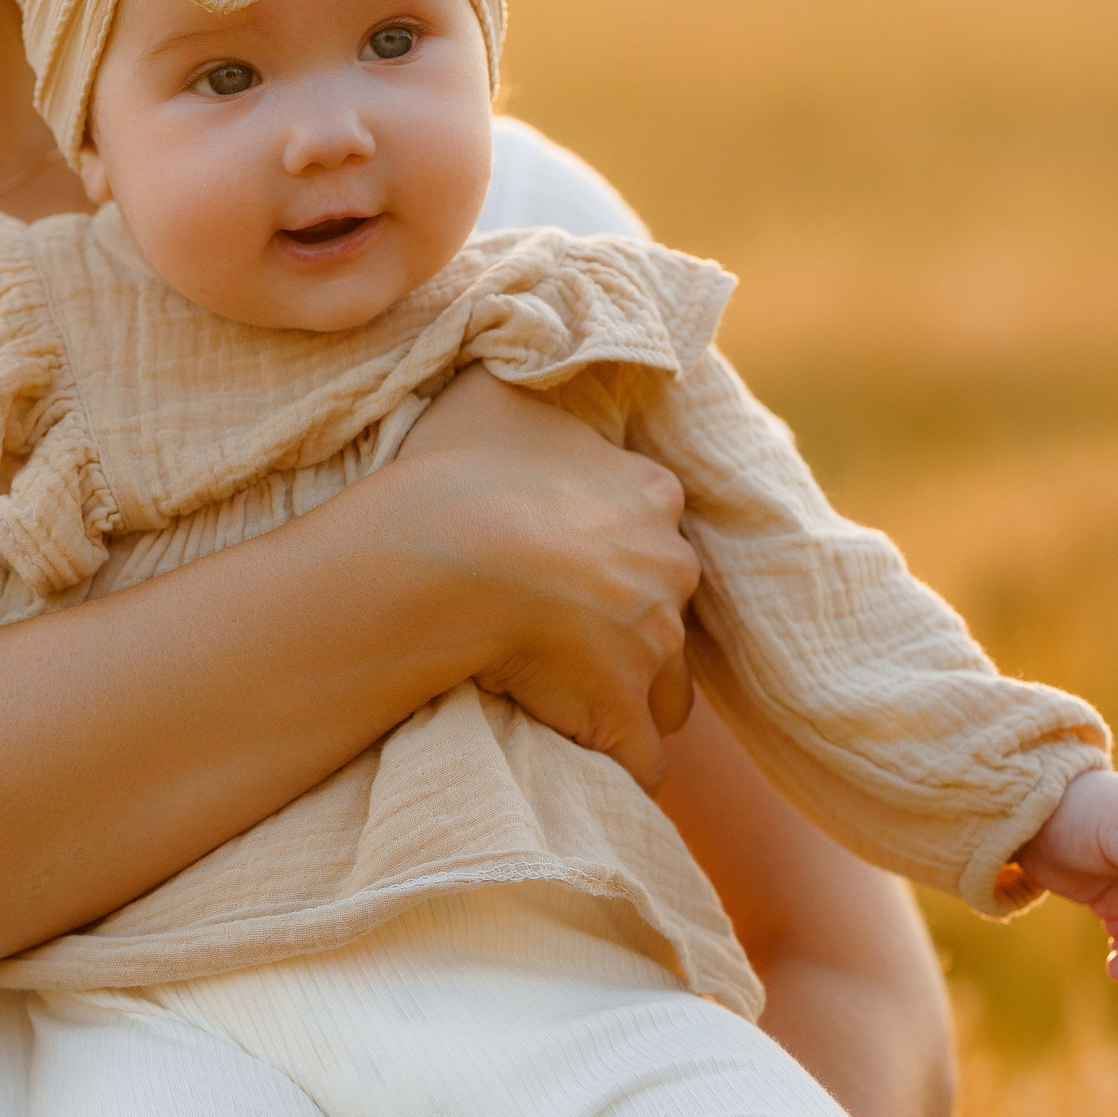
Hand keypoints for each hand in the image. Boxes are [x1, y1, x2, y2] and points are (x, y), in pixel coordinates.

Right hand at [397, 367, 699, 787]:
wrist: (447, 553)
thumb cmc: (460, 472)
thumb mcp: (495, 392)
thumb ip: (531, 371)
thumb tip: (535, 351)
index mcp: (650, 494)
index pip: (654, 530)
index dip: (610, 554)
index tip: (565, 569)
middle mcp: (670, 568)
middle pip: (664, 610)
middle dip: (626, 628)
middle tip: (557, 637)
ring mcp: (654, 644)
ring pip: (666, 690)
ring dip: (626, 697)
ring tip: (565, 701)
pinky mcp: (626, 711)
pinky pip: (640, 760)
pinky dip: (614, 765)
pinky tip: (582, 762)